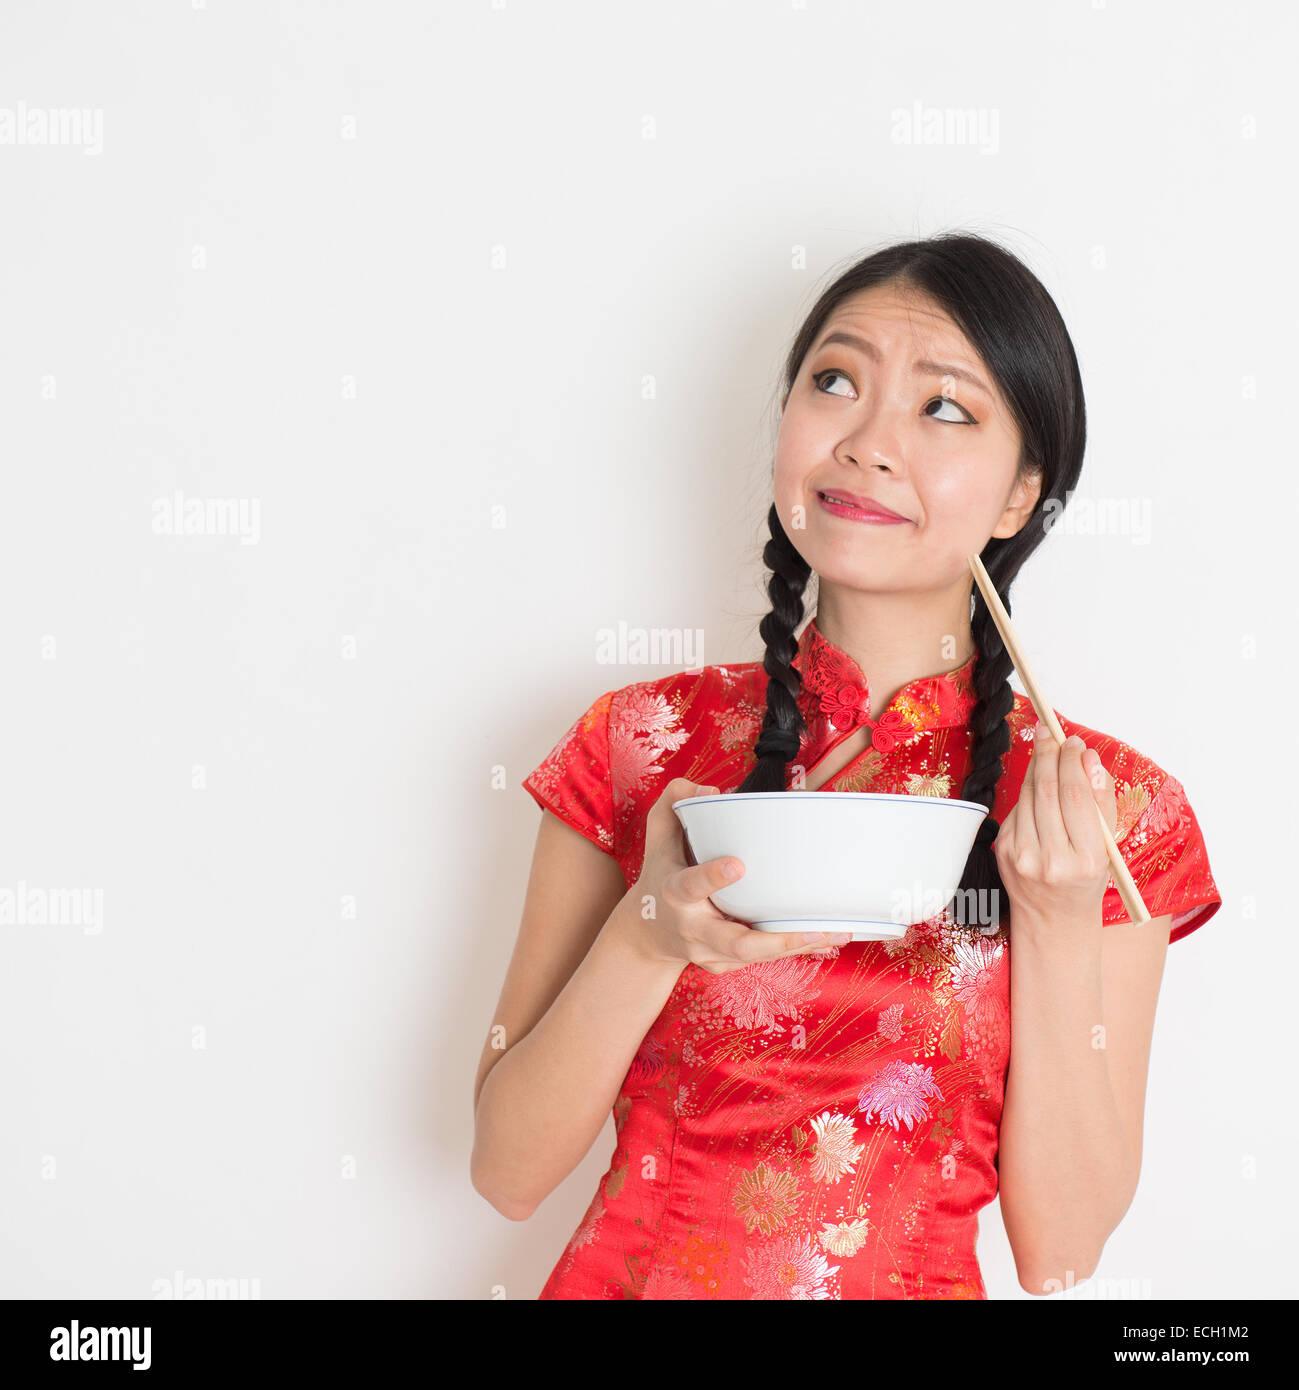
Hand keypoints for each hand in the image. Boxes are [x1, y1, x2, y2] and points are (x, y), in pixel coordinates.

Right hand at [625, 778, 851, 973]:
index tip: (738, 864)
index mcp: (674, 892)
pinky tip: (825, 939)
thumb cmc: (661, 875)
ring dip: (799, 945)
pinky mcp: (724, 965)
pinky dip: (794, 949)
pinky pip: (762, 960)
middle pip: (735, 943)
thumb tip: (711, 791)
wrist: (646, 932)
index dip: (713, 877)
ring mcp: (709, 952)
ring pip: (757, 956)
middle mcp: (692, 928)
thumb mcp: (658, 834)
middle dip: (778, 940)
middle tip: (815, 928)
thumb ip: (675, 799)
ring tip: (838, 932)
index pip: (691, 885)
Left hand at [992, 722, 1118, 927]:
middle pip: (1047, 791)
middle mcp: (1052, 859)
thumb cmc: (1087, 879)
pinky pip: (1017, 810)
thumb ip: (1101, 802)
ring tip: (1046, 748)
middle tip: (1051, 731)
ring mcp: (1022, 857)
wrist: (1054, 921)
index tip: (1074, 742)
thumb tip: (1089, 759)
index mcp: (1087, 859)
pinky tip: (1037, 783)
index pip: (1076, 797)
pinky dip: (1027, 792)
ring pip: (1027, 796)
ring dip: (1036, 767)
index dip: (1073, 763)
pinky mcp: (1003, 852)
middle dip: (1049, 755)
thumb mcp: (1107, 846)